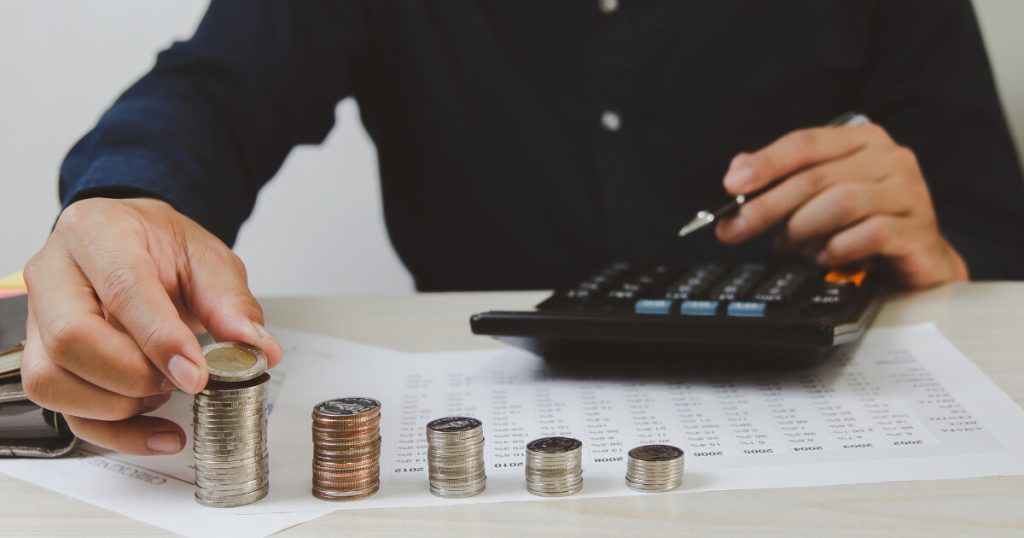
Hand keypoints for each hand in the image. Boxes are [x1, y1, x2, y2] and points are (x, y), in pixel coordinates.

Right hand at [21, 198, 281, 454]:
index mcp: (98, 232)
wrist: (136, 244)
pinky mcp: (42, 359)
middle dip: (135, 375)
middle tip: (183, 380)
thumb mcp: (208, 260)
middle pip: (72, 339)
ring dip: (118, 405)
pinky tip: (158, 431)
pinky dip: (114, 432)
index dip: (160, 339)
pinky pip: (63, 410)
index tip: (197, 374)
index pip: (122, 289)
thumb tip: (256, 347)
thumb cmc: (162, 248)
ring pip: (53, 380)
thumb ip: (231, 303)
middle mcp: (55, 273)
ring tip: (165, 391)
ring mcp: (39, 319)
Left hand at [714, 123, 968, 287]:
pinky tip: (826, 257)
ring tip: (794, 247)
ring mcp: (910, 192)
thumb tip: (737, 175)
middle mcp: (890, 158)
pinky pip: (869, 234)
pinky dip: (837, 248)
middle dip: (768, 206)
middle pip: (815, 177)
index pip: (805, 142)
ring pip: (840, 203)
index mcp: (862, 141)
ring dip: (804, 229)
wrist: (919, 258)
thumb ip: (785, 182)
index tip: (732, 185)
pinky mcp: (919, 230)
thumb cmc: (864, 222)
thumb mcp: (821, 197)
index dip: (765, 162)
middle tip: (736, 228)